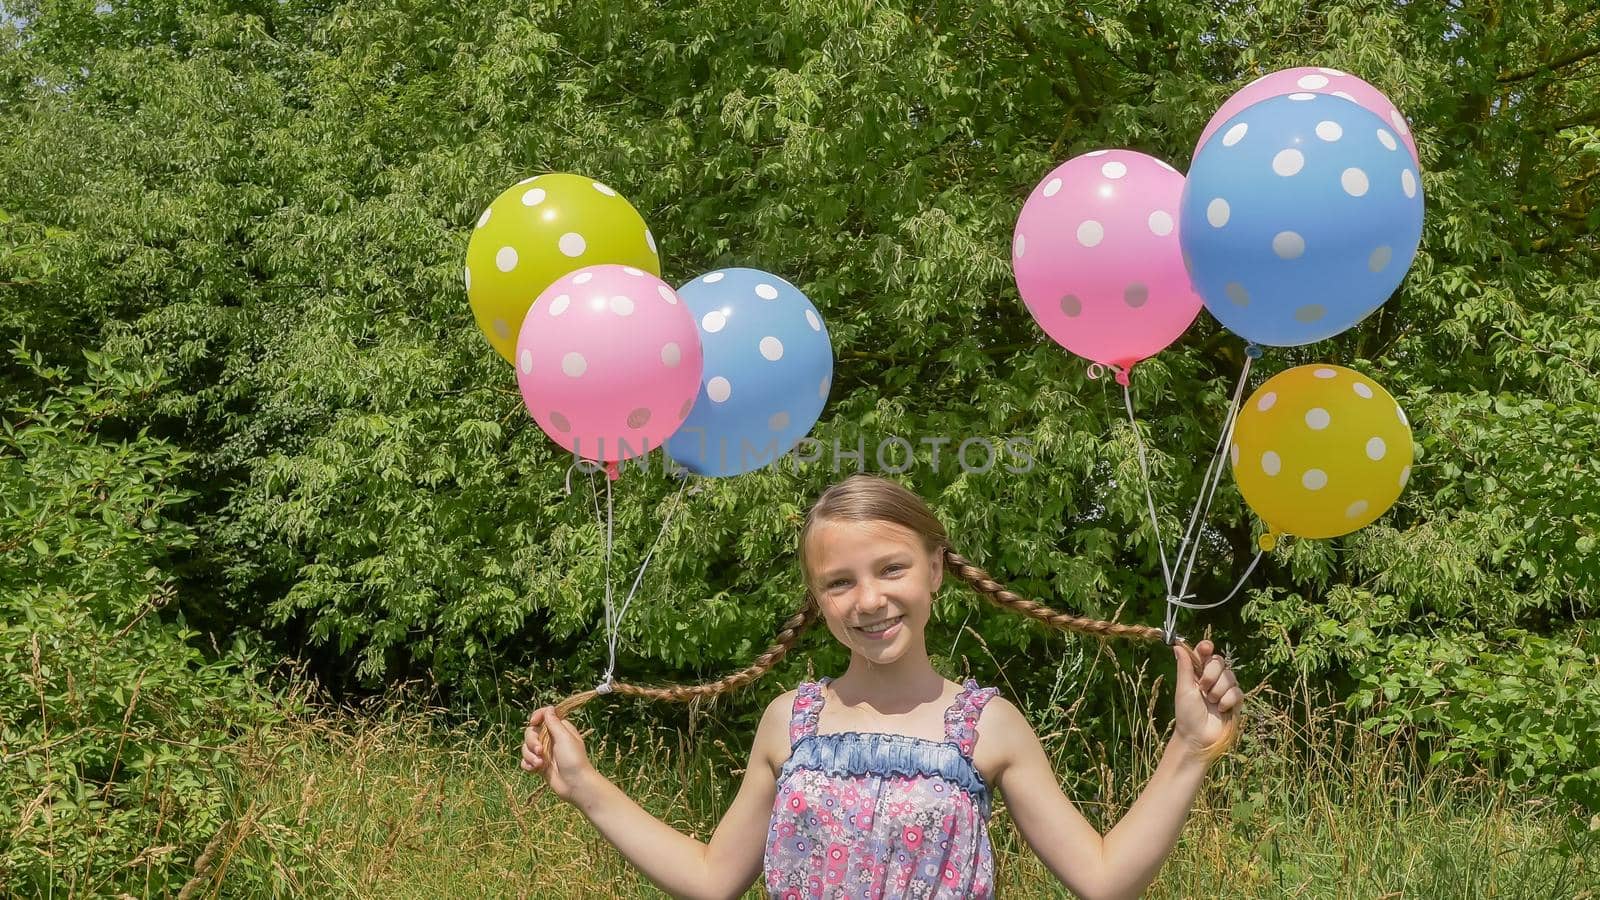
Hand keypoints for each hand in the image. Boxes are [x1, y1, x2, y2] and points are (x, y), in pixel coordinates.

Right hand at [522, 706, 600, 803]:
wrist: (574, 784)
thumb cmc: (573, 759)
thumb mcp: (564, 738)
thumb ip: (554, 723)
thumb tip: (549, 708)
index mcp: (559, 729)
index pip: (544, 716)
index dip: (536, 717)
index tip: (533, 722)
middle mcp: (550, 739)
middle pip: (531, 732)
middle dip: (531, 741)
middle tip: (540, 750)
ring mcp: (544, 752)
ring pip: (526, 747)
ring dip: (530, 755)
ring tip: (540, 764)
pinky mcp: (539, 765)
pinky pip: (525, 761)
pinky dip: (528, 765)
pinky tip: (535, 770)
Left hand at [1171, 639, 1242, 754]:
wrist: (1198, 737)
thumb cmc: (1186, 714)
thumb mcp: (1184, 689)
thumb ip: (1184, 667)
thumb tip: (1177, 646)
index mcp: (1197, 674)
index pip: (1204, 654)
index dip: (1206, 648)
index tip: (1206, 647)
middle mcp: (1212, 679)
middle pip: (1219, 661)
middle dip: (1211, 674)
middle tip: (1203, 688)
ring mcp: (1224, 689)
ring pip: (1230, 676)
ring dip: (1218, 690)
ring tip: (1210, 702)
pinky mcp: (1235, 701)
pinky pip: (1237, 691)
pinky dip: (1227, 700)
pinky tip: (1221, 709)